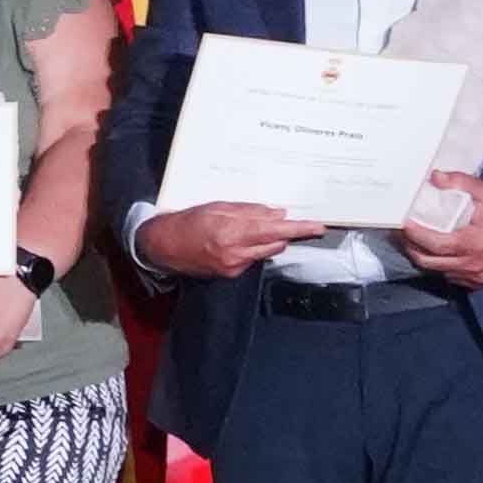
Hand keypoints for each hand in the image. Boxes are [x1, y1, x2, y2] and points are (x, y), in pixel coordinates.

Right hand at [143, 201, 312, 279]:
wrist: (163, 245)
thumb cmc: (188, 221)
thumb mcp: (219, 208)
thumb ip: (250, 211)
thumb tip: (278, 214)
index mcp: (234, 232)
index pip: (277, 230)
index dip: (300, 229)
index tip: (319, 226)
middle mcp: (237, 252)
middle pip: (276, 243)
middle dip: (283, 233)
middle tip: (282, 221)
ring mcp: (235, 266)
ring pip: (266, 251)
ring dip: (267, 240)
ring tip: (248, 230)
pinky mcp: (231, 274)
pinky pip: (253, 259)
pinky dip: (252, 249)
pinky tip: (235, 242)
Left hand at [397, 177, 482, 288]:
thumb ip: (462, 183)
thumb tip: (435, 178)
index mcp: (475, 242)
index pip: (436, 244)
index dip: (416, 235)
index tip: (404, 224)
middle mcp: (473, 264)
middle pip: (429, 262)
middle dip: (412, 247)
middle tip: (404, 232)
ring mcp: (475, 276)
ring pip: (437, 271)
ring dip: (424, 256)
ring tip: (416, 240)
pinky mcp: (477, 282)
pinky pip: (450, 276)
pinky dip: (440, 265)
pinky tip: (437, 251)